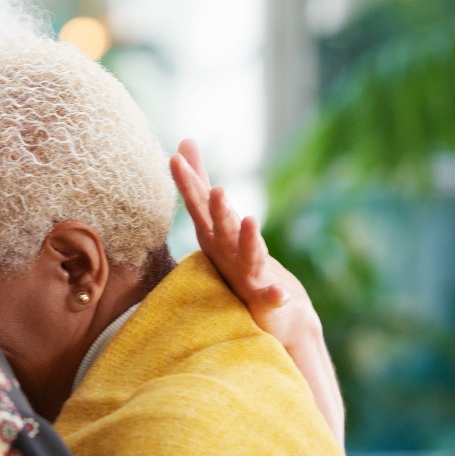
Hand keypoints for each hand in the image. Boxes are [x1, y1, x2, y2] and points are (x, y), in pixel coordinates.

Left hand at [170, 138, 344, 443]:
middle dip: (220, 210)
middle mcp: (235, 249)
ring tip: (250, 222)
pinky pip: (271, 298)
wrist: (280, 309)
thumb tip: (181, 146)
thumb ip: (199, 186)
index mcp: (218, 234)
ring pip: (250, 256)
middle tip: (216, 189)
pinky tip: (279, 293)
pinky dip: (275, 295)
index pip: (200, 206)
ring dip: (250, 240)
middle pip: (224, 227)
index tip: (174, 158)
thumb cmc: (240, 261)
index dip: (188, 185)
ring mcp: (253, 273)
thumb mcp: (213, 223)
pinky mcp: (267, 300)